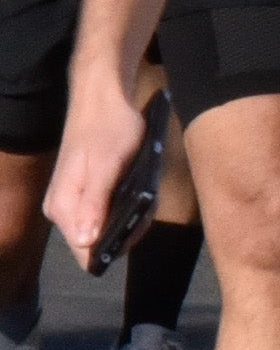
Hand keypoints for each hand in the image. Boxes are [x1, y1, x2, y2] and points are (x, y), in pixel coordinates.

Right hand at [42, 62, 150, 265]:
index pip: (85, 252)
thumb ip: (94, 203)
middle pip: (98, 242)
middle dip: (127, 230)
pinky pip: (109, 212)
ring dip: (131, 218)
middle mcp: (63, 209)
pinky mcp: (87, 193)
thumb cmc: (107, 128)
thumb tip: (85, 241)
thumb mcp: (106, 166)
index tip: (136, 227)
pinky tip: (141, 191)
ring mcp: (75, 201)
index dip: (113, 248)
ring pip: (107, 228)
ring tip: (145, 194)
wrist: (103, 97)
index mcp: (63, 207)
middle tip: (146, 206)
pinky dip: (128, 206)